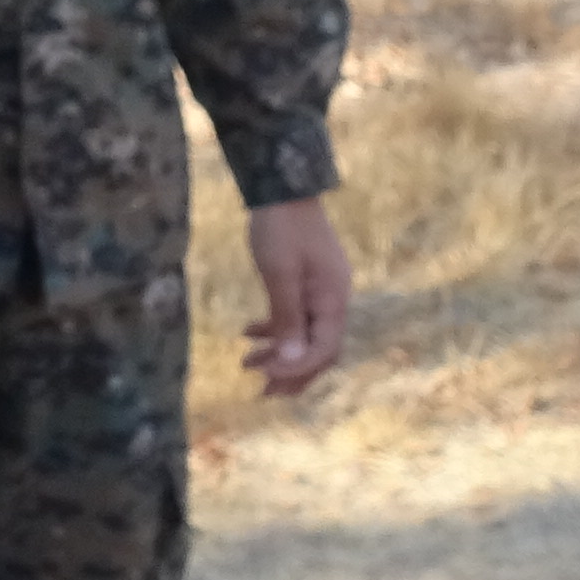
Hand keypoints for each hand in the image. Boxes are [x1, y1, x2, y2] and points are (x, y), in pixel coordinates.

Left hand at [241, 198, 350, 398]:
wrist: (283, 188)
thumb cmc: (281, 229)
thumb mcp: (280, 275)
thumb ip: (287, 319)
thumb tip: (289, 362)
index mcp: (333, 300)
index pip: (323, 350)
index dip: (295, 369)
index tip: (263, 376)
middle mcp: (333, 300)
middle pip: (319, 350)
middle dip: (290, 372)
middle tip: (260, 391)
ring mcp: (321, 291)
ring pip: (305, 336)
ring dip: (279, 354)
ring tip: (246, 365)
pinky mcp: (306, 283)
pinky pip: (295, 317)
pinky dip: (274, 329)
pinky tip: (247, 333)